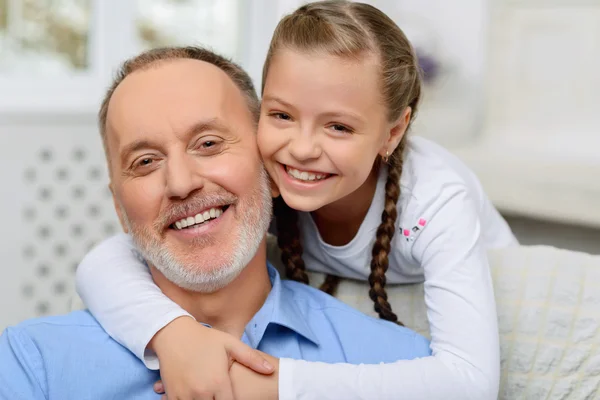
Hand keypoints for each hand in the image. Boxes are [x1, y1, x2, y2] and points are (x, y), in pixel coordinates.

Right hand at [150, 316, 273, 399]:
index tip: (239, 399)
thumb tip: (271, 370)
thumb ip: (251, 358)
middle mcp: (201, 392)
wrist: (173, 334)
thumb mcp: (230, 344)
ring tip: (210, 396)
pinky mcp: (172, 395)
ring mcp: (185, 395)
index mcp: (219, 382)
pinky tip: (196, 397)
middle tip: (223, 396)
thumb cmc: (205, 338)